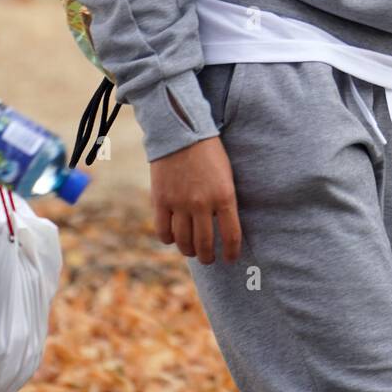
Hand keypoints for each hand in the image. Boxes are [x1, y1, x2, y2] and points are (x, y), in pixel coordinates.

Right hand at [150, 135, 241, 264]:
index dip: (231, 252)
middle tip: (208, 259)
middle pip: (205, 244)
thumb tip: (222, 227)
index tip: (230, 258)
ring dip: (189, 251)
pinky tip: (173, 238)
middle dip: (208, 257)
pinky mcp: (161, 200)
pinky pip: (163, 231)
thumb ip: (224, 201)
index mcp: (224, 196)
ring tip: (192, 251)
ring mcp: (180, 203)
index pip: (231, 235)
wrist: (181, 133)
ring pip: (184, 242)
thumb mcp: (226, 175)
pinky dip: (169, 239)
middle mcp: (202, 203)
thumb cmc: (209, 153)